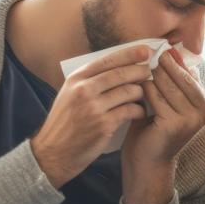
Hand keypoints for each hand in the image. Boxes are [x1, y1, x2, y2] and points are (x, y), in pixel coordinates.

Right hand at [31, 45, 151, 187]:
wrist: (53, 153)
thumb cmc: (64, 124)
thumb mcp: (69, 96)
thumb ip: (89, 82)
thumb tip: (116, 67)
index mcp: (75, 80)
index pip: (106, 60)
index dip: (129, 54)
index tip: (145, 50)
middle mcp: (84, 90)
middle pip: (120, 74)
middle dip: (140, 71)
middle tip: (151, 71)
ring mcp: (94, 108)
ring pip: (129, 92)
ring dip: (141, 92)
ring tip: (145, 94)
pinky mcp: (104, 125)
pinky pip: (130, 111)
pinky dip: (139, 110)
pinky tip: (141, 112)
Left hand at [122, 48, 204, 203]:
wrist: (147, 163)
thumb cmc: (154, 130)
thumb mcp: (168, 102)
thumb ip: (175, 80)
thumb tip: (174, 50)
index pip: (188, 72)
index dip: (172, 62)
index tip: (157, 53)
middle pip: (178, 74)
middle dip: (158, 68)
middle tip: (142, 64)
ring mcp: (192, 117)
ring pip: (164, 82)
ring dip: (147, 79)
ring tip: (136, 81)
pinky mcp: (175, 122)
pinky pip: (154, 94)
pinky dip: (141, 91)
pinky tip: (135, 94)